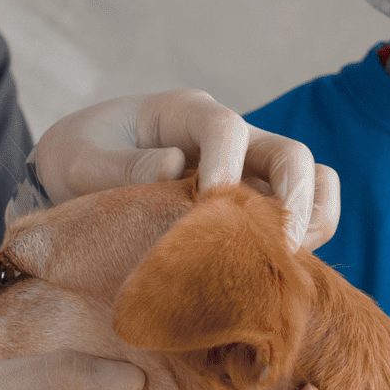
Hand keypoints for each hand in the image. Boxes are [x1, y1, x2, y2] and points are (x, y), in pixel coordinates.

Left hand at [16, 90, 339, 250]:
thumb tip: (173, 168)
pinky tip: (277, 274)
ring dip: (313, 220)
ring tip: (290, 261)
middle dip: (293, 197)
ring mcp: (249, 172)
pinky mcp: (254, 207)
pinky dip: (307, 240)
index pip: (225, 127)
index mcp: (184, 114)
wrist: (80, 174)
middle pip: (290, 153)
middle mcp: (231, 138)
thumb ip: (115, 165)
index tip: (206, 207)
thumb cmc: (78, 160)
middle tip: (279, 246)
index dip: (226, 165)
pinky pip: (303, 215)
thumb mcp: (76, 160)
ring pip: (312, 181)